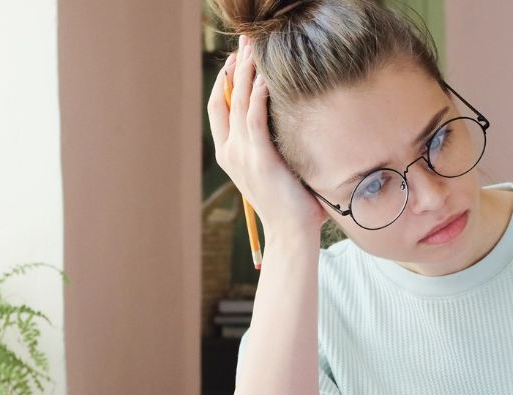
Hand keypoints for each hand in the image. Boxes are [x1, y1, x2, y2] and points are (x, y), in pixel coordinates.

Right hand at [206, 35, 326, 238]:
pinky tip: (268, 77)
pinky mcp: (259, 157)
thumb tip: (294, 126)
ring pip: (239, 103)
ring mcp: (242, 154)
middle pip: (224, 99)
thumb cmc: (292, 205)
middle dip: (235, 68)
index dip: (224, 82)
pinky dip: (259, 94)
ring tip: (255, 50)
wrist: (291, 233)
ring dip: (248, 74)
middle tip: (245, 44)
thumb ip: (276, 147)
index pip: (219, 109)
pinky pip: (255, 117)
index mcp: (230, 155)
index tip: (236, 61)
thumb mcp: (277, 170)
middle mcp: (230, 152)